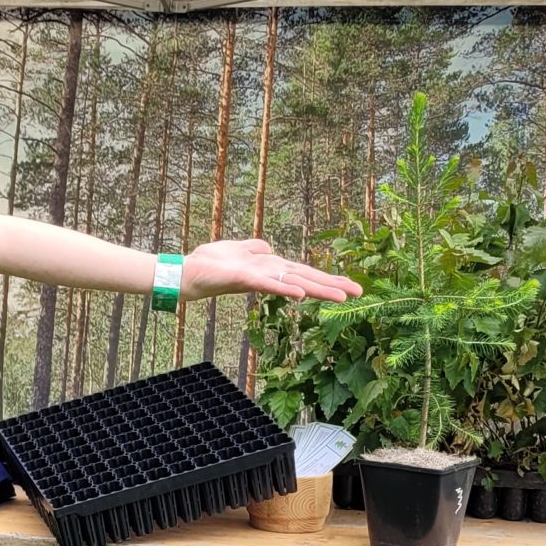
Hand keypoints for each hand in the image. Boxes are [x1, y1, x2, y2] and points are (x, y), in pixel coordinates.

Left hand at [181, 239, 359, 301]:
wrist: (185, 273)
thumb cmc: (209, 264)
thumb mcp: (237, 249)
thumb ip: (255, 249)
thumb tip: (269, 249)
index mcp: (270, 266)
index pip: (304, 271)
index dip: (327, 278)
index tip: (351, 285)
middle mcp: (268, 273)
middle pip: (306, 279)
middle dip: (333, 286)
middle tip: (360, 294)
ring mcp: (258, 277)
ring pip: (293, 283)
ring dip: (317, 289)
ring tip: (342, 296)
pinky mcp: (243, 278)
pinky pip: (267, 284)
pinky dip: (283, 289)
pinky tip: (300, 295)